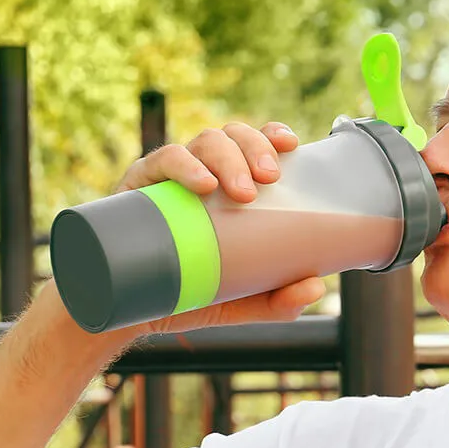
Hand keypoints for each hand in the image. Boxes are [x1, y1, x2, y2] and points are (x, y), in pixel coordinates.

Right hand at [110, 121, 326, 335]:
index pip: (253, 144)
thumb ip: (279, 299)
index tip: (290, 145)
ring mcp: (170, 177)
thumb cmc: (191, 295)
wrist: (131, 312)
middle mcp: (201, 172)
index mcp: (228, 187)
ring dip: (228, 157)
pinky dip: (184, 166)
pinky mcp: (140, 187)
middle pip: (232, 136)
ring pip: (203, 142)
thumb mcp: (241, 302)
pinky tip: (202, 184)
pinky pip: (162, 161)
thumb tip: (317, 284)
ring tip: (242, 192)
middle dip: (255, 149)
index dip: (271, 134)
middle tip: (269, 179)